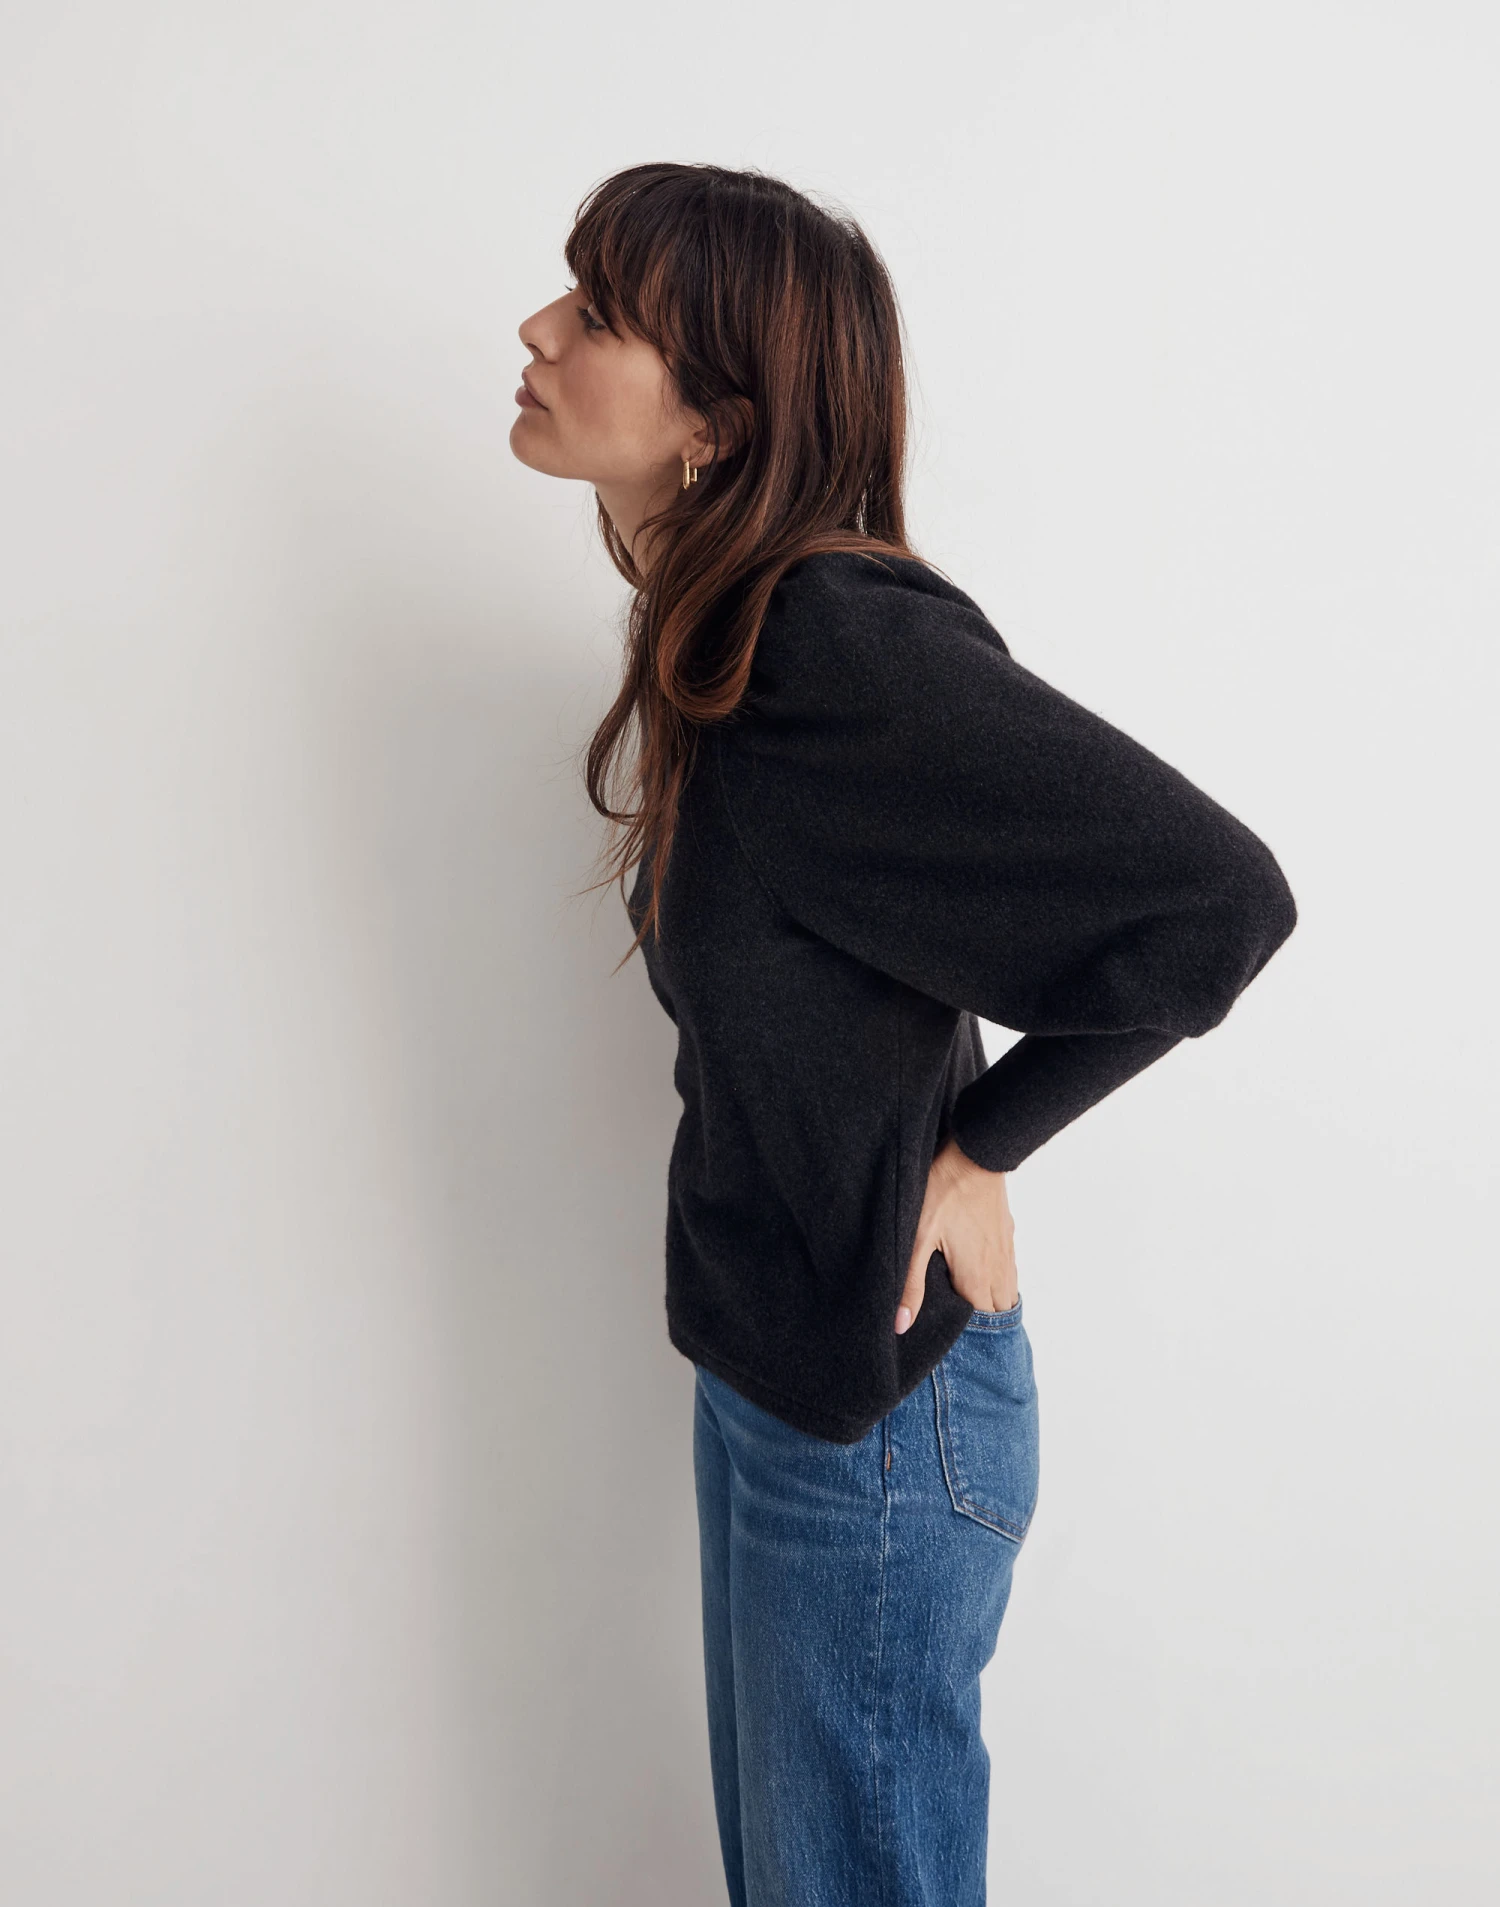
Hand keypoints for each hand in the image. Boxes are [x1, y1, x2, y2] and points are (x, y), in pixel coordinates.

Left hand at [895, 1136, 1017, 1332]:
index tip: (949, 1329)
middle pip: (998, 1310)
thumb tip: (901, 1324)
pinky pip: (1009, 1268)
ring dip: (993, 1300)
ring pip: (1008, 1290)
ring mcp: (1006, 1249)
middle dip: (983, 1321)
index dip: (968, 1331)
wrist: (975, 1153)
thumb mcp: (918, 1238)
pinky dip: (998, 1278)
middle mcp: (998, 1268)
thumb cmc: (943, 1192)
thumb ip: (911, 1284)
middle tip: (957, 1318)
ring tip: (968, 1299)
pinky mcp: (1007, 1232)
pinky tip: (979, 1268)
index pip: (982, 1322)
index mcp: (977, 1276)